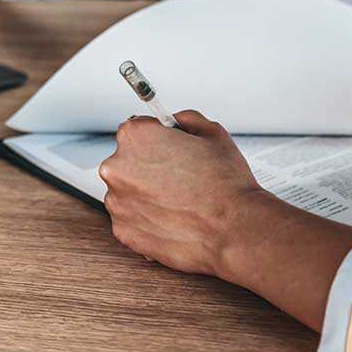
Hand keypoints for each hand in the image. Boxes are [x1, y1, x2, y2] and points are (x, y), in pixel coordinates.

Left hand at [99, 111, 268, 275]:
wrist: (234, 230)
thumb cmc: (226, 185)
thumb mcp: (212, 133)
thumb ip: (184, 120)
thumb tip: (174, 122)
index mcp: (135, 137)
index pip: (137, 130)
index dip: (159, 139)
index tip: (170, 149)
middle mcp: (117, 168)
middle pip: (129, 161)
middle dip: (151, 168)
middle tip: (181, 178)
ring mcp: (117, 202)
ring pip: (129, 192)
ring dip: (148, 194)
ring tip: (180, 201)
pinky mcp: (123, 231)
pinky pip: (132, 219)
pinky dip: (148, 219)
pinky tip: (173, 218)